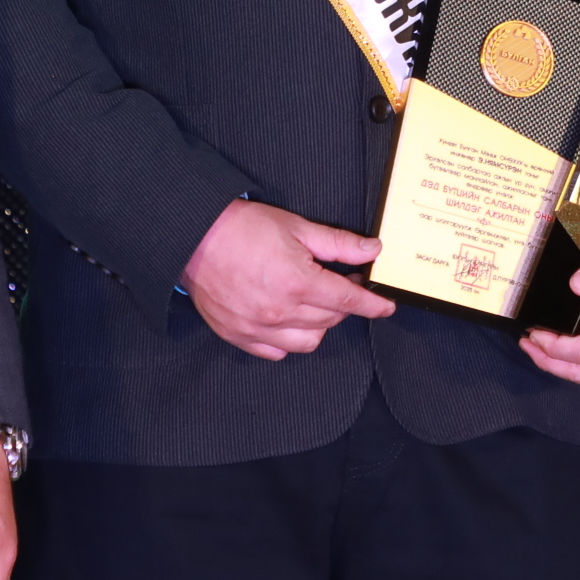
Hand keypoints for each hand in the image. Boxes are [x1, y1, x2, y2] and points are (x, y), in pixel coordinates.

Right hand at [182, 199, 394, 359]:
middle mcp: (280, 312)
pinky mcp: (238, 335)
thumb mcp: (297, 227)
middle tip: (341, 282)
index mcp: (298, 283)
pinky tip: (288, 320)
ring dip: (320, 324)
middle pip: (331, 319)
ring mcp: (258, 328)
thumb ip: (338, 244)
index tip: (386, 306)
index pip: (348, 301)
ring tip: (314, 301)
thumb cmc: (244, 228)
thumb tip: (372, 249)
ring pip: (309, 341)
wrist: (194, 236)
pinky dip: (289, 340)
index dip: (372, 304)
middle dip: (344, 303)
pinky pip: (276, 351)